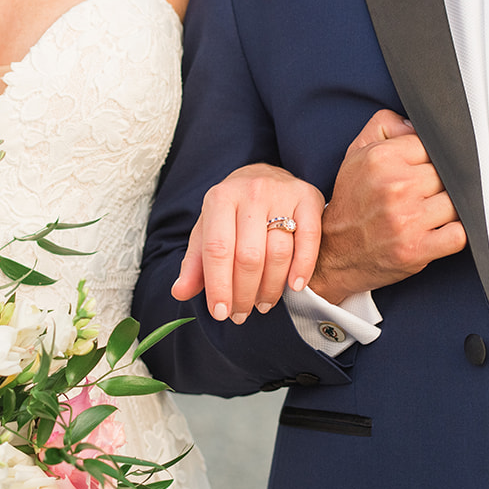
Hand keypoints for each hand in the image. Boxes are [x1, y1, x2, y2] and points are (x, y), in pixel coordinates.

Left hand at [173, 164, 324, 323]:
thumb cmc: (233, 212)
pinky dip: (303, 267)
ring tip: (263, 303)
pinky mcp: (308, 197)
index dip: (219, 286)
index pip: (217, 250)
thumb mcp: (207, 231)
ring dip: (271, 287)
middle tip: (242, 313)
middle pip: (249, 256)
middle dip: (244, 293)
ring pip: (278, 252)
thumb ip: (194, 263)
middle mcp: (251, 192)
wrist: (264, 175)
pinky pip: (308, 239)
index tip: (221, 313)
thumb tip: (180, 292)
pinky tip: (294, 287)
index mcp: (220, 198)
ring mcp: (282, 193)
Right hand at [308, 110, 465, 303]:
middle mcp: (394, 187)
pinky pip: (459, 235)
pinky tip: (440, 231)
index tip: (422, 171)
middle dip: (440, 185)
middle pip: (448, 174)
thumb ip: (386, 125)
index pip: (432, 146)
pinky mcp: (416, 249)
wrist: (334, 253)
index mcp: (381, 159)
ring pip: (457, 203)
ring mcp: (406, 220)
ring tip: (431, 214)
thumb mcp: (357, 153)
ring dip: (449, 210)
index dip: (430, 159)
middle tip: (425, 195)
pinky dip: (455, 234)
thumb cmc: (351, 203)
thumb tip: (416, 124)